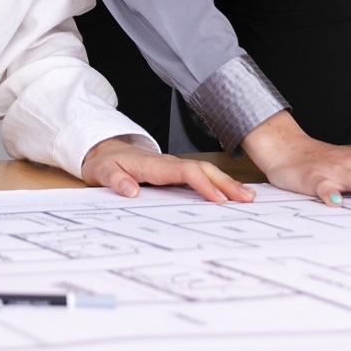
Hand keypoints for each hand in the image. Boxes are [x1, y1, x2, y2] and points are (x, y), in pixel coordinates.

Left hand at [80, 137, 254, 202]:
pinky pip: (200, 175)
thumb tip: (131, 191)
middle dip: (225, 183)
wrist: (104, 151)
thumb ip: (116, 180)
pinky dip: (218, 182)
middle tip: (246, 198)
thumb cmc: (105, 163)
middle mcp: (168, 163)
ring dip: (226, 183)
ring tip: (248, 196)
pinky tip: (231, 192)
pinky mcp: (175, 172)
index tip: (219, 199)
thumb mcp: (102, 172)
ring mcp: (173, 167)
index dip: (204, 184)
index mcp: (154, 165)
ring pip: (205, 171)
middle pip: (202, 169)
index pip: (185, 172)